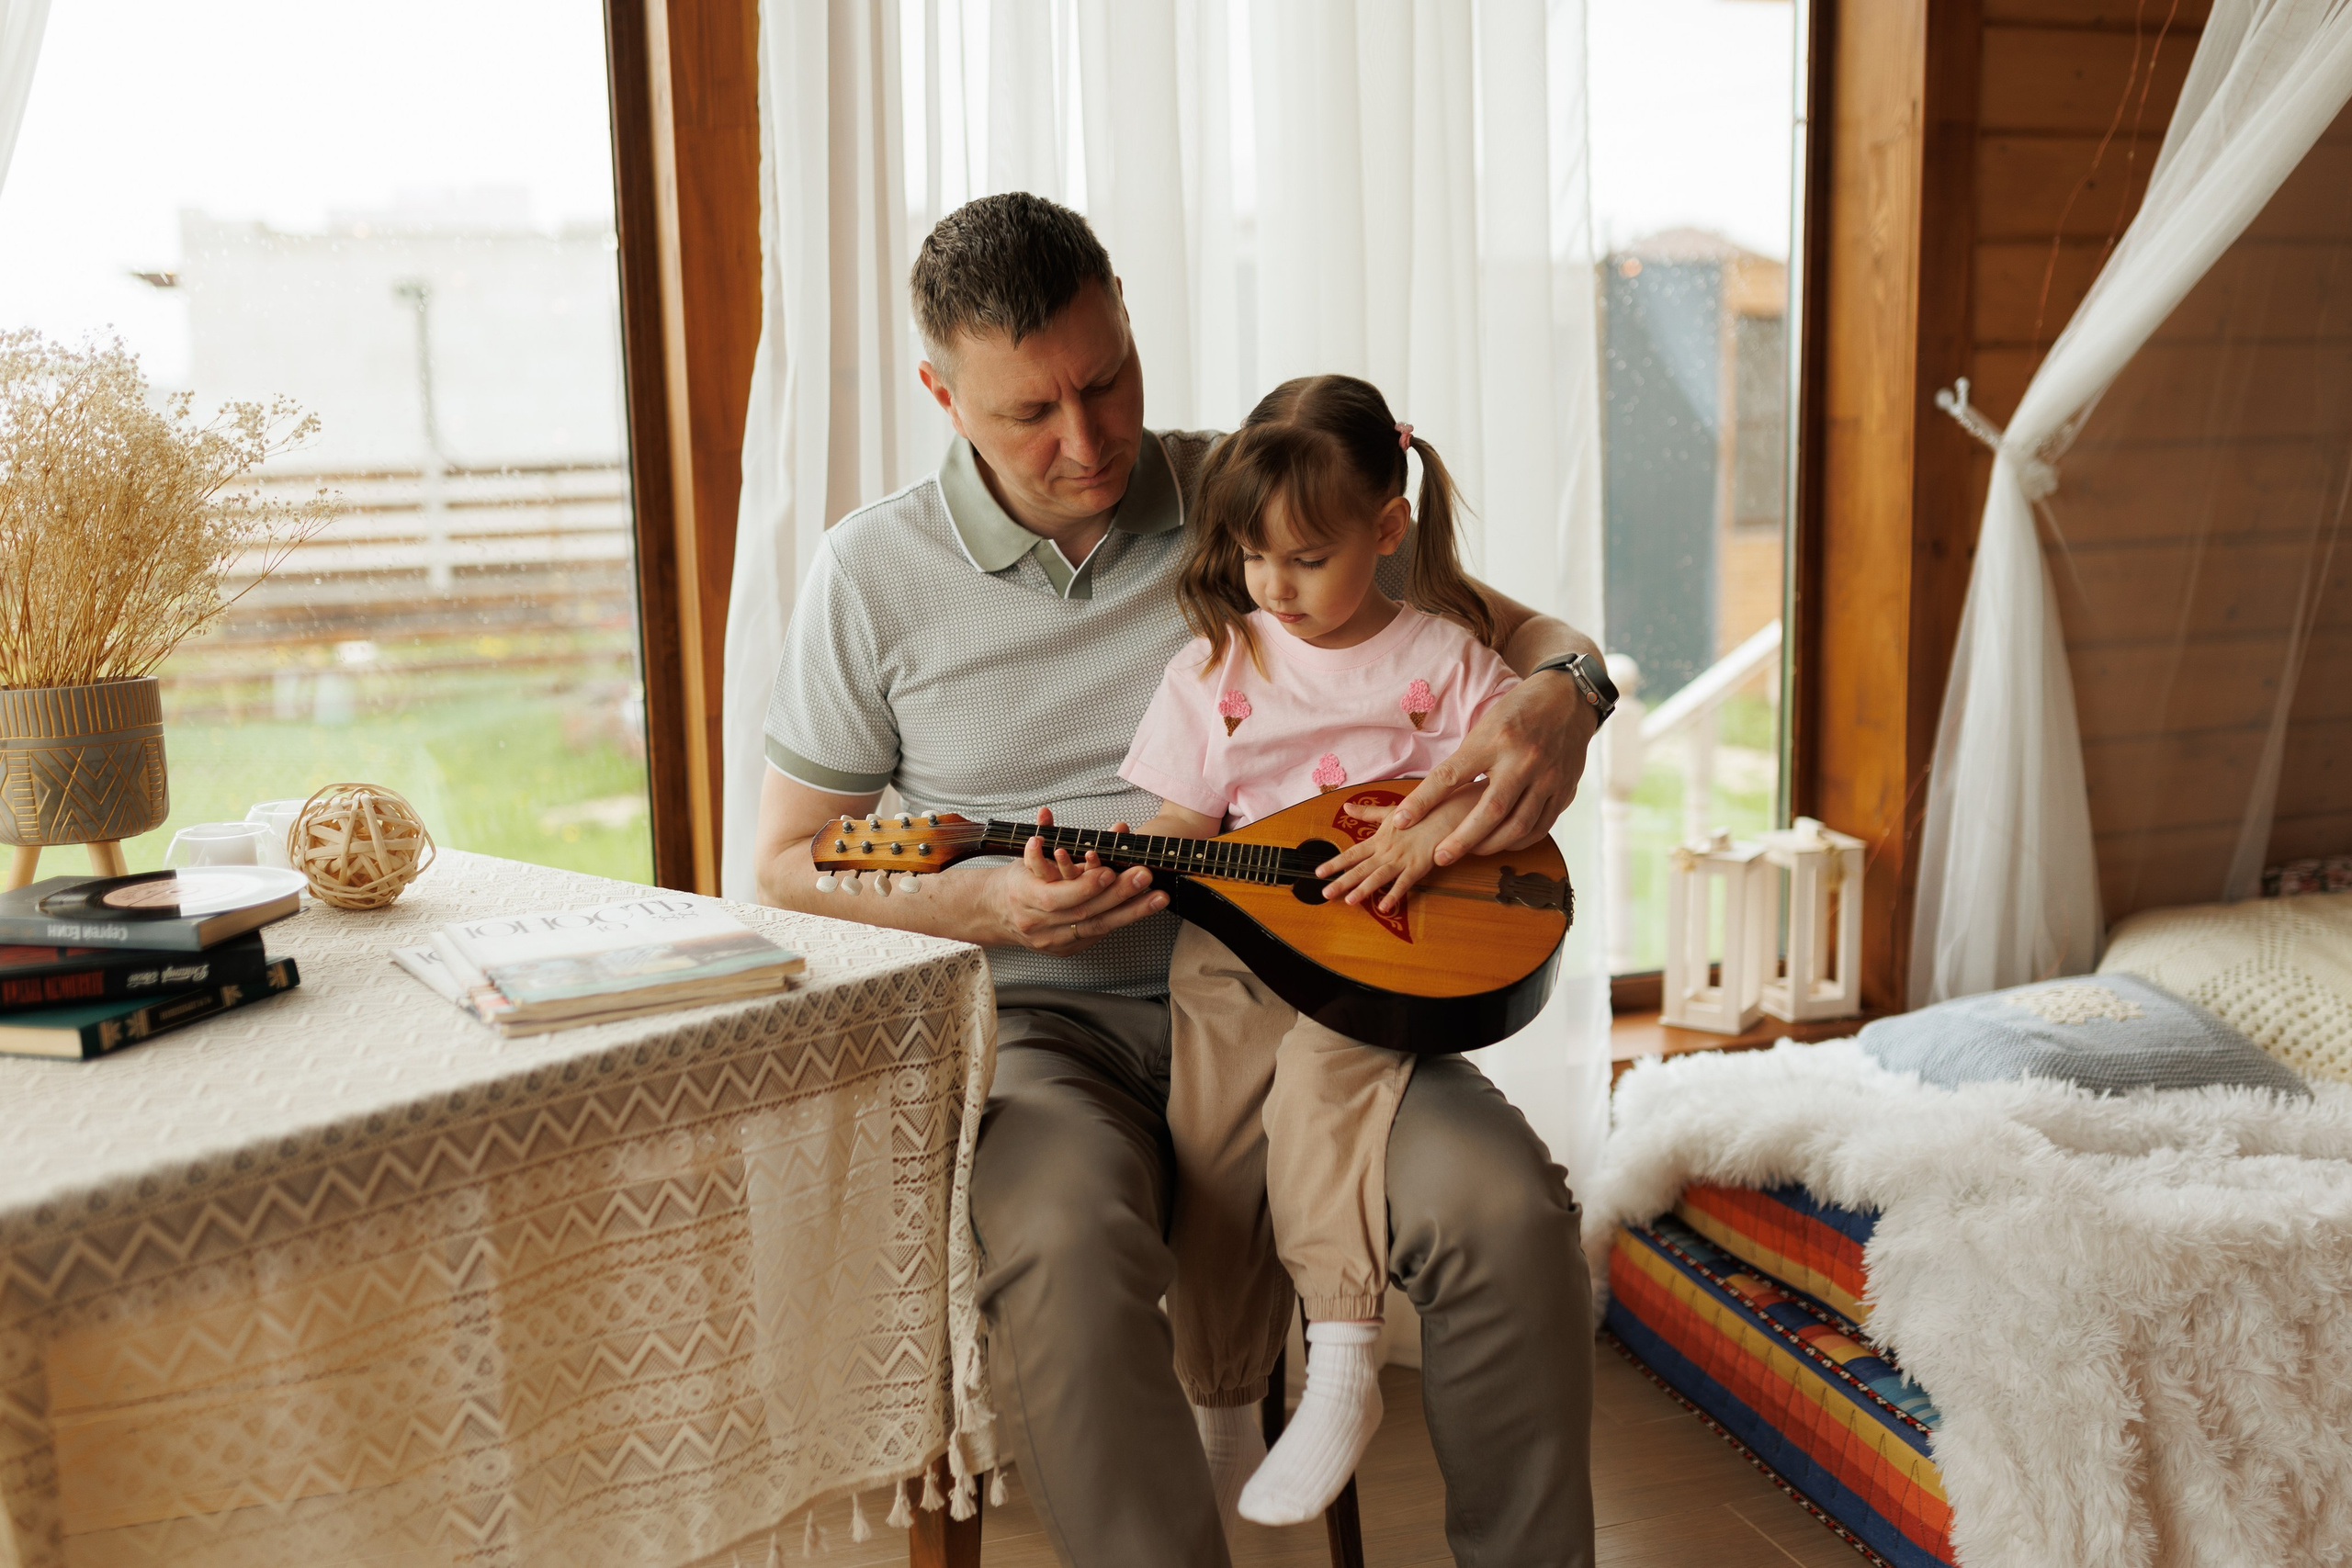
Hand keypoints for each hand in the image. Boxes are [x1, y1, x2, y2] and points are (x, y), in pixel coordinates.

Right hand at [995, 808, 1165, 954]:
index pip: (1059, 897)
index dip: (1085, 885)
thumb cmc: (1016, 882)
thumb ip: (1041, 835)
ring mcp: (1053, 941)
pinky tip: (1144, 908)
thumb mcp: (1022, 857)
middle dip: (1118, 894)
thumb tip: (1046, 813)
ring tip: (1158, 897)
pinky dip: (1121, 920)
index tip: (1109, 871)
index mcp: (1026, 898)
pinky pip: (1098, 935)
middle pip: (1084, 912)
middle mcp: (1039, 924)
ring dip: (1131, 911)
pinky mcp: (1066, 950)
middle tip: (1144, 876)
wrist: (997, 915)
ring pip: (1098, 928)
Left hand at [1316, 788, 1481, 910]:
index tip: (1319, 872)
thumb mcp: (1391, 812)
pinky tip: (1384, 907)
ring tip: (1349, 901)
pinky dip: (1394, 895)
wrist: (1446, 813)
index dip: (1335, 863)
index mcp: (1379, 839)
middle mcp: (1387, 850)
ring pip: (1378, 876)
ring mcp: (1402, 859)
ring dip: (1363, 889)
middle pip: (1361, 868)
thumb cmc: (1419, 813)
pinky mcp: (1418, 867)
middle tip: (1325, 894)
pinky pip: (1404, 883)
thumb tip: (1347, 807)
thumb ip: (1367, 813)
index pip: (1352, 853)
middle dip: (1342, 881)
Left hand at [1385, 672, 1596, 864]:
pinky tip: (1503, 843)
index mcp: (1495, 740)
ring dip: (1491, 845)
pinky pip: (1541, 826)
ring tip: (1470, 851)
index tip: (1402, 820)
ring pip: (1518, 825)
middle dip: (1462, 839)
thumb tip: (1437, 796)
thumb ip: (1467, 761)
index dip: (1423, 800)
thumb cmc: (1517, 713)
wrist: (1568, 699)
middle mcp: (1523, 760)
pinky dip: (1519, 841)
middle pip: (1490, 810)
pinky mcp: (1565, 789)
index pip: (1451, 775)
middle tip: (1439, 857)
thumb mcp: (1486, 726)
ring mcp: (1548, 777)